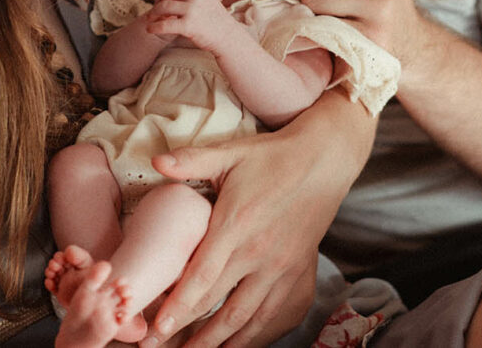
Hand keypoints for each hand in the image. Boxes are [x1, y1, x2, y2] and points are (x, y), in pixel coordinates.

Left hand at [140, 91, 371, 346]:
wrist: (326, 160)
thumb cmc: (273, 157)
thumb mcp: (231, 153)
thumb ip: (191, 160)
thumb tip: (155, 162)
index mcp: (238, 225)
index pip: (203, 277)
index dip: (178, 307)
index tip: (157, 328)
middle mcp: (261, 254)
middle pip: (220, 307)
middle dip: (188, 333)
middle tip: (158, 346)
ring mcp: (282, 269)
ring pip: (248, 319)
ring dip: (219, 342)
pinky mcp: (299, 275)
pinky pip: (275, 317)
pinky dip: (254, 337)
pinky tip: (234, 345)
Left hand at [147, 0, 233, 54]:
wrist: (228, 39)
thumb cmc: (220, 21)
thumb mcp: (216, 0)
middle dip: (161, 1)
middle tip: (155, 10)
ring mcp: (192, 10)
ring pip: (164, 6)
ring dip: (154, 13)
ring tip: (151, 18)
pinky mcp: (188, 25)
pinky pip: (165, 24)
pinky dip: (155, 27)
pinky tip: (150, 29)